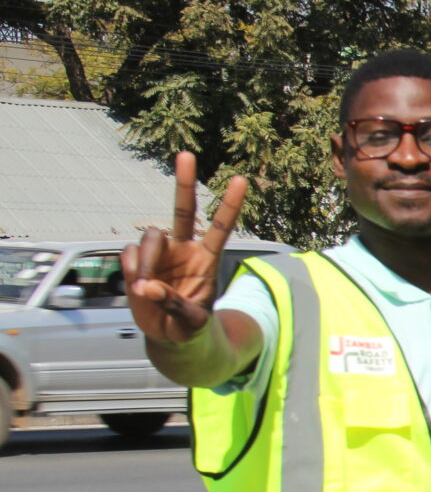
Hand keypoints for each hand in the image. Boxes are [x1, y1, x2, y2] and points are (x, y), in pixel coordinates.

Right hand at [120, 152, 248, 343]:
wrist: (170, 337)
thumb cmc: (190, 327)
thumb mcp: (191, 322)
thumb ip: (173, 305)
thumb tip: (147, 287)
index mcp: (207, 259)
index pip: (220, 226)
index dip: (229, 204)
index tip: (240, 179)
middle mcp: (184, 249)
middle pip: (182, 209)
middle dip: (184, 182)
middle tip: (187, 154)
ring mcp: (160, 253)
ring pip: (149, 237)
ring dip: (145, 261)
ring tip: (145, 288)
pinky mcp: (137, 261)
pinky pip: (128, 254)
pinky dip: (131, 269)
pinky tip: (137, 286)